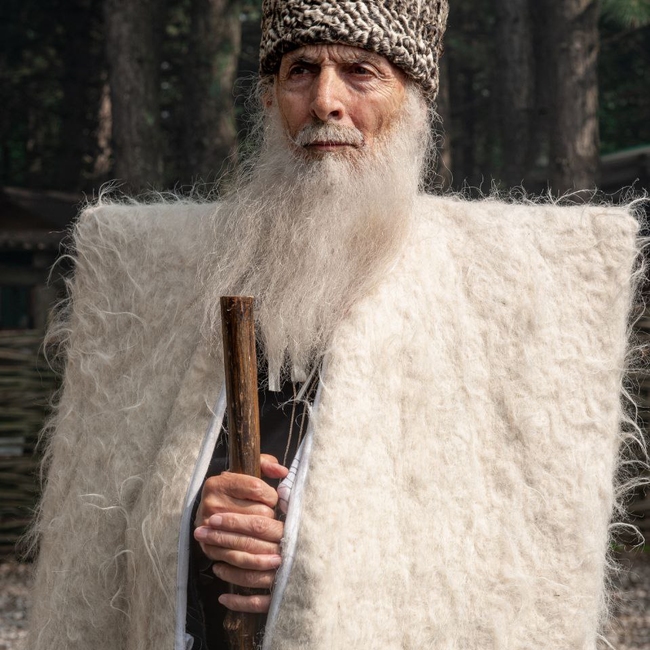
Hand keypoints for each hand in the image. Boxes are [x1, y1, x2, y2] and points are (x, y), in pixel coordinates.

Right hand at [194, 454, 288, 612]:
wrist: (207, 512)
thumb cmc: (235, 490)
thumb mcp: (246, 471)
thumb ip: (265, 464)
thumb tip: (283, 471)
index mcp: (220, 483)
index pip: (256, 488)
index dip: (272, 496)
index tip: (273, 500)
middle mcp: (211, 504)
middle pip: (257, 516)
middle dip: (272, 521)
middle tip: (275, 522)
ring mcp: (209, 528)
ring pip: (249, 540)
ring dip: (269, 546)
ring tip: (282, 550)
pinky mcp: (210, 548)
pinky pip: (238, 558)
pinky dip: (256, 563)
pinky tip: (271, 562)